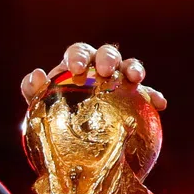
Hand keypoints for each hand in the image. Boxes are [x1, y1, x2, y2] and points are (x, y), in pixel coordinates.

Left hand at [20, 43, 166, 109]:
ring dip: (133, 68)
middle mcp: (99, 66)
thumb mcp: (41, 105)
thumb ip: (34, 91)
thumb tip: (37, 75)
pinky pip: (147, 94)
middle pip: (106, 53)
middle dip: (107, 58)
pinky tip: (159, 105)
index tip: (75, 69)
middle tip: (105, 70)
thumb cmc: (55, 116)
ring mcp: (119, 79)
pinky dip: (153, 96)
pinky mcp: (135, 97)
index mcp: (76, 65)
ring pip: (128, 67)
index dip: (78, 57)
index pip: (78, 52)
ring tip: (136, 78)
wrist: (75, 140)